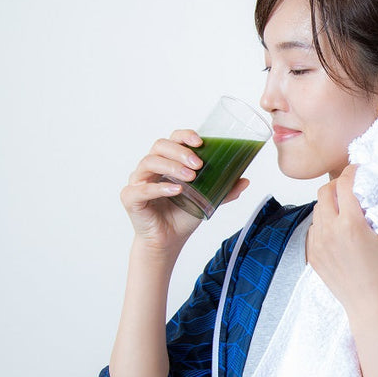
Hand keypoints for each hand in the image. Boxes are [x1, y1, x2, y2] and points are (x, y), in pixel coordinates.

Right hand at [120, 129, 248, 257]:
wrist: (169, 240)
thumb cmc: (183, 215)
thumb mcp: (208, 200)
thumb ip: (225, 190)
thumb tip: (246, 180)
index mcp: (167, 161)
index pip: (173, 139)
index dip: (185, 136)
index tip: (201, 142)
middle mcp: (151, 167)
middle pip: (159, 146)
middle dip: (180, 151)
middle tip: (198, 164)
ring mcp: (138, 181)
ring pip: (149, 162)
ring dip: (172, 167)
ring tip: (191, 177)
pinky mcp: (130, 198)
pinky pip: (141, 189)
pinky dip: (159, 188)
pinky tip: (176, 190)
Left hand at [307, 164, 377, 312]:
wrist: (369, 304)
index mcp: (351, 225)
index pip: (344, 184)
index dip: (352, 172)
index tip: (358, 171)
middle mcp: (330, 231)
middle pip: (324, 192)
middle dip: (337, 185)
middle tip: (350, 188)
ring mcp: (318, 244)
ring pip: (317, 209)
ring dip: (329, 203)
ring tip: (344, 209)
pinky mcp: (313, 254)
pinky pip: (314, 228)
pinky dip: (324, 222)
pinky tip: (338, 230)